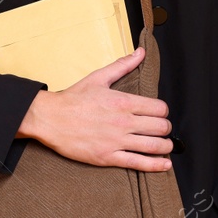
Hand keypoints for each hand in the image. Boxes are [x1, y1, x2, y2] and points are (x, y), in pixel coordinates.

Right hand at [15, 47, 172, 170]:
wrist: (50, 119)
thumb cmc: (73, 99)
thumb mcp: (98, 77)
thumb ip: (123, 65)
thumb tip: (141, 52)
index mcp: (123, 101)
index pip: (159, 108)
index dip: (163, 112)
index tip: (159, 114)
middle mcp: (123, 122)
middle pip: (161, 127)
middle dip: (166, 129)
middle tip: (162, 130)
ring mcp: (116, 141)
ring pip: (154, 146)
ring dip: (166, 146)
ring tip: (166, 146)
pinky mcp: (108, 157)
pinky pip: (138, 163)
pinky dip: (156, 165)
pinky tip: (165, 164)